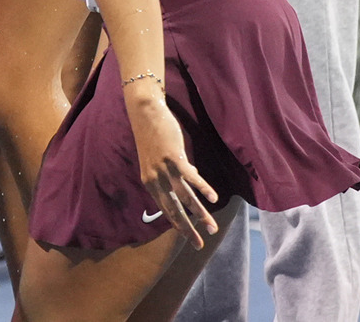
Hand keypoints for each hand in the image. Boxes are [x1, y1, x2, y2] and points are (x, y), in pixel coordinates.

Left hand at [126, 88, 220, 244]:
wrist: (145, 113)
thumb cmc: (155, 134)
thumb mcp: (163, 157)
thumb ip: (178, 170)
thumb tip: (195, 176)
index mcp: (150, 182)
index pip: (165, 209)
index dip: (178, 224)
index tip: (189, 237)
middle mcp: (155, 180)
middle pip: (174, 210)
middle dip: (188, 230)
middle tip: (199, 246)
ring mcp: (164, 170)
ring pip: (185, 198)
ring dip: (201, 214)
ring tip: (212, 228)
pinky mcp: (174, 158)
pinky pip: (191, 178)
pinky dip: (203, 189)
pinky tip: (214, 199)